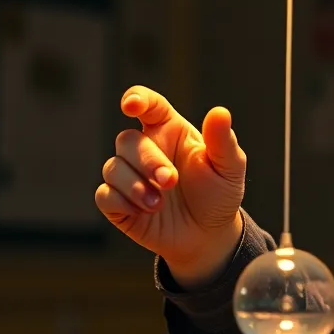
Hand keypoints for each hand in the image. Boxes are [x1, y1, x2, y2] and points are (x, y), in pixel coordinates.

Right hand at [94, 85, 245, 286]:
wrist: (209, 235)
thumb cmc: (219, 193)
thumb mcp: (229, 167)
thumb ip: (222, 140)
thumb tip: (220, 112)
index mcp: (170, 130)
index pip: (148, 104)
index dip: (136, 98)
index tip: (131, 105)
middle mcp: (146, 148)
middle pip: (127, 140)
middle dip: (147, 161)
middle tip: (171, 181)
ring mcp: (130, 175)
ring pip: (113, 167)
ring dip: (135, 186)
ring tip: (159, 204)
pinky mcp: (118, 202)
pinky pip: (104, 195)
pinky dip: (122, 203)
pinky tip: (144, 213)